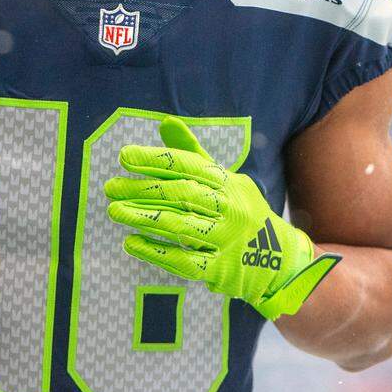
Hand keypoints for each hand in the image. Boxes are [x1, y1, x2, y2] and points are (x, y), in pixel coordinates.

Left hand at [105, 117, 340, 318]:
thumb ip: (192, 154)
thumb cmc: (242, 213)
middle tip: (111, 187)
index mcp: (229, 183)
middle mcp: (230, 208)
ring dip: (143, 217)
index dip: (156, 159)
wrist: (280, 261)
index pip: (188, 166)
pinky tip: (131, 243)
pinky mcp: (220, 269)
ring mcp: (227, 240)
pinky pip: (184, 260)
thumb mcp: (225, 180)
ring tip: (115, 210)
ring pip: (180, 225)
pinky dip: (156, 251)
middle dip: (143, 189)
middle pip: (181, 194)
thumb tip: (165, 122)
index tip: (125, 156)